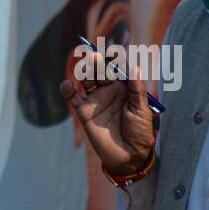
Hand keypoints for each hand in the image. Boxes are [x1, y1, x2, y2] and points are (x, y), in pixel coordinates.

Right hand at [59, 54, 154, 175]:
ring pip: (86, 80)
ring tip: (86, 64)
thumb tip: (134, 66)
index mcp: (123, 87)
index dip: (114, 60)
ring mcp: (95, 99)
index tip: (113, 53)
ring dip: (85, 70)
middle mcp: (108, 90)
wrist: (130, 157)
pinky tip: (66, 84)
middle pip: (99, 71)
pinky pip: (73, 98)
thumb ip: (136, 89)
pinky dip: (67, 90)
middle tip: (95, 55)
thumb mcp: (142, 110)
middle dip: (97, 62)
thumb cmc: (140, 133)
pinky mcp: (84, 112)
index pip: (116, 68)